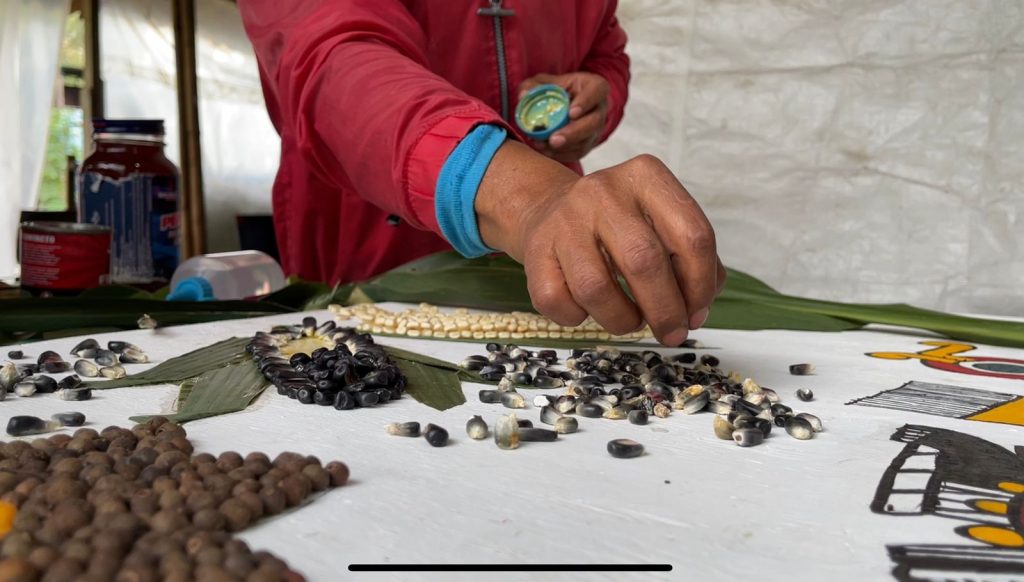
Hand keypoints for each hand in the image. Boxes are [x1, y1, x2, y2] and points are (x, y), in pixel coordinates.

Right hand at [476, 141, 726, 345]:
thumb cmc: (618, 224)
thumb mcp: (659, 221)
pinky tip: (588, 310)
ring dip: (623, 319)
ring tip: (631, 321)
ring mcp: (564, 219)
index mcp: (645, 177)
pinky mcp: (535, 249)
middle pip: (644, 260)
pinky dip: (578, 318)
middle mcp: (603, 191)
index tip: (697, 312)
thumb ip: (690, 258)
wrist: (550, 208)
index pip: (691, 233)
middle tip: (672, 333)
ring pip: (596, 288)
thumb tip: (696, 309)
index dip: (701, 283)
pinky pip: (558, 301)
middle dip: (665, 310)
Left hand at [517, 72, 608, 162]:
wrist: (567, 103)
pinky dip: (562, 154)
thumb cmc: (558, 89)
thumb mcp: (546, 82)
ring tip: (544, 146)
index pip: (596, 92)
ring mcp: (596, 129)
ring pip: (586, 141)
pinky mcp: (588, 144)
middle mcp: (600, 109)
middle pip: (593, 123)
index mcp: (595, 87)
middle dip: (573, 133)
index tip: (571, 113)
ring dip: (565, 147)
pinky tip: (546, 151)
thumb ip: (533, 85)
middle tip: (554, 139)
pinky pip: (578, 152)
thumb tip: (523, 96)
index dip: (585, 103)